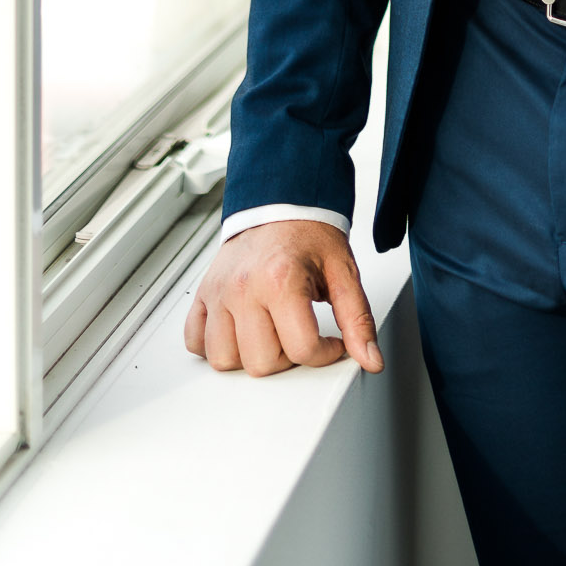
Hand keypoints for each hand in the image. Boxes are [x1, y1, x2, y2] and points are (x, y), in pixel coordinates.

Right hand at [184, 219, 383, 376]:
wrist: (280, 202)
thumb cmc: (309, 235)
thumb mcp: (343, 273)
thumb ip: (358, 319)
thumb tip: (370, 359)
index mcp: (281, 280)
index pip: (302, 349)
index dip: (325, 353)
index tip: (331, 341)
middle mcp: (244, 288)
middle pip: (261, 363)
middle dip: (287, 358)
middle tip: (299, 333)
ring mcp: (218, 292)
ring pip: (224, 360)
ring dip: (249, 356)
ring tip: (270, 333)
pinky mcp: (203, 294)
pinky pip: (195, 341)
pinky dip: (213, 344)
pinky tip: (239, 330)